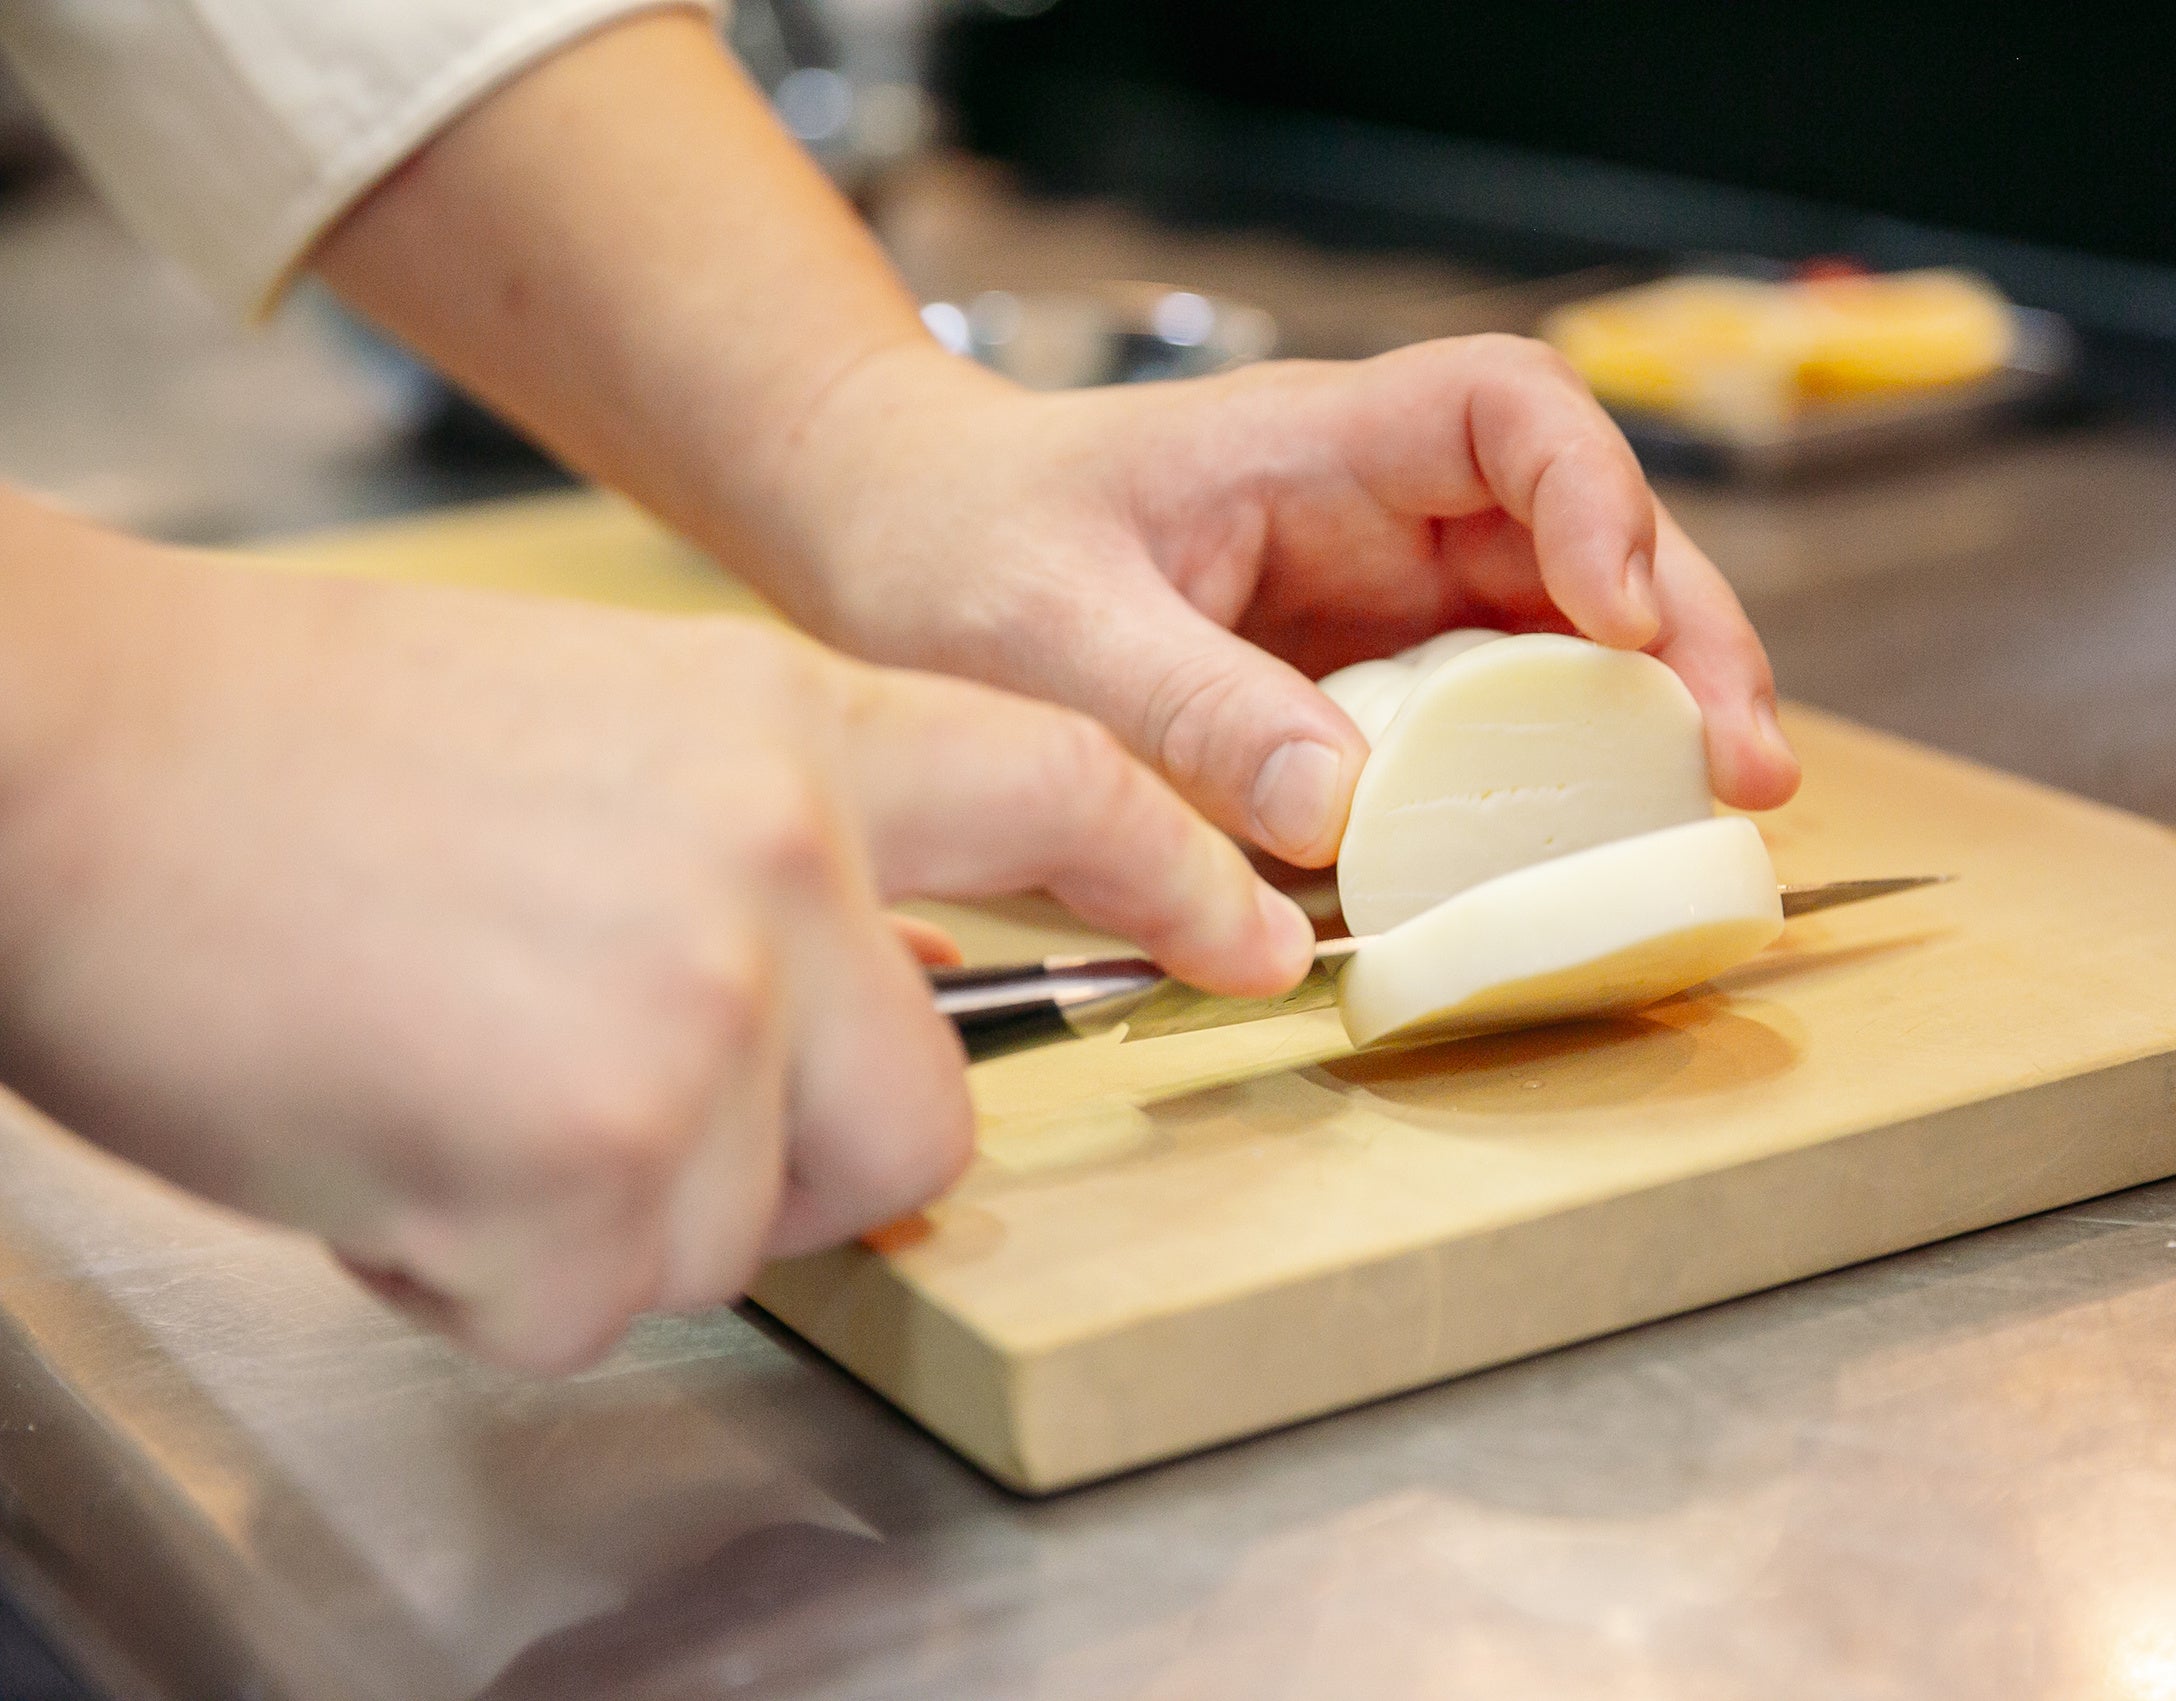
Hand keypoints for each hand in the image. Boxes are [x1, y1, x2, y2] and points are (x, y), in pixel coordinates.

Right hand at [0, 521, 1305, 1370]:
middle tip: (602, 1104)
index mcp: (788, 731)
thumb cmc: (293, 755)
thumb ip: (774, 849)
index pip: (1057, 789)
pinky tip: (378, 1132)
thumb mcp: (600, 732)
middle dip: (792, 1161)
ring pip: (749, 1230)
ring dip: (599, 1209)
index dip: (1176, 872)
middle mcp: (784, 861)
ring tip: (442, 1077)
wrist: (67, 756)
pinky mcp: (587, 1159)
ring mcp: (700, 1009)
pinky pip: (585, 1303)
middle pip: (921, 1123)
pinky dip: (473, 1265)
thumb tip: (889, 980)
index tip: (1260, 941)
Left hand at [303, 12, 1793, 868]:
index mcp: (1314, 443)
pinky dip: (1553, 781)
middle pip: (1586, 534)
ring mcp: (1381, 600)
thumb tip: (1343, 816)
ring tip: (1711, 818)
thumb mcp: (1048, 630)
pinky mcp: (1364, 686)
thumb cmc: (959, 545)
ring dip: (1649, 718)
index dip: (1591, 497)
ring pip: (1565, 632)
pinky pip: (1492, 719)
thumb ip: (1188, 711)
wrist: (899, 548)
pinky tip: (1589, 853)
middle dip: (1682, 636)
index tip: (1616, 618)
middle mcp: (1376, 511)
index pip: (1503, 410)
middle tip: (1742, 766)